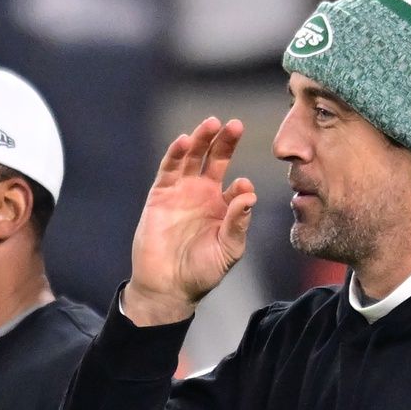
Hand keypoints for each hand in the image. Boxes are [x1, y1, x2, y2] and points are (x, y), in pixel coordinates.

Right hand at [124, 117, 257, 325]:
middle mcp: (204, 195)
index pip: (237, 187)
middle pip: (215, 160)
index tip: (243, 186)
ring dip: (202, 139)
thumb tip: (250, 194)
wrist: (167, 286)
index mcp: (224, 208)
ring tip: (211, 123)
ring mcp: (181, 192)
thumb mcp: (227, 251)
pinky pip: (169, 169)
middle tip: (236, 125)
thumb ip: (238, 224)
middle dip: (225, 141)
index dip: (242, 185)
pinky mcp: (160, 194)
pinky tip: (185, 140)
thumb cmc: (201, 272)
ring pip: (193, 157)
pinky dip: (176, 154)